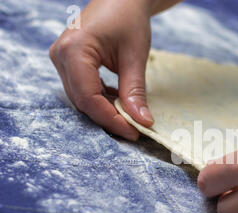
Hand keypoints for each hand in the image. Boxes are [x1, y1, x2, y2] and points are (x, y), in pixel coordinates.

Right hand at [49, 0, 153, 140]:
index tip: (133, 132)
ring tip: (130, 117)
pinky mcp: (68, 62)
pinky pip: (83, 89)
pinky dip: (101, 99)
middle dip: (109, 118)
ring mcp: (61, 59)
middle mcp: (60, 56)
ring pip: (82, 98)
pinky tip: (119, 100)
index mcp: (74, 51)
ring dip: (105, 110)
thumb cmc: (128, 19)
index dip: (111, 119)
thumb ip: (135, 91)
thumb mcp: (135, 56)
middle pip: (83, 101)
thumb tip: (142, 122)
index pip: (89, 97)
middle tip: (134, 129)